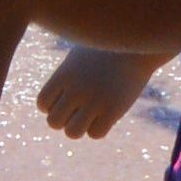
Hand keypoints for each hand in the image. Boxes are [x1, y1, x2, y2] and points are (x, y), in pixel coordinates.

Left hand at [36, 44, 155, 140]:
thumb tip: (58, 100)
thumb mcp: (79, 57)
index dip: (52, 106)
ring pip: (72, 132)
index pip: (43, 103)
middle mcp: (75, 89)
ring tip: (91, 115)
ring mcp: (94, 101)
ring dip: (79, 128)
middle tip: (79, 109)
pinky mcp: (113, 110)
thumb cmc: (106, 49)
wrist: (137, 47)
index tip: (66, 100)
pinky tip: (106, 115)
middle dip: (64, 119)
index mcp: (63, 74)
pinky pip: (96, 134)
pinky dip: (99, 128)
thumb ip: (65, 77)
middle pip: (54, 122)